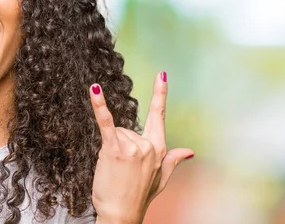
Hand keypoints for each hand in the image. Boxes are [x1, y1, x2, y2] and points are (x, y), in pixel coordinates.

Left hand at [90, 71, 193, 223]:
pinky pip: (105, 122)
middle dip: (120, 144)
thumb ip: (173, 160)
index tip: (161, 75)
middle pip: (127, 129)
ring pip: (115, 133)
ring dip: (110, 148)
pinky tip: (94, 90)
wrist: (121, 215)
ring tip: (114, 170)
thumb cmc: (138, 197)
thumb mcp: (161, 179)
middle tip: (121, 170)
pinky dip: (99, 106)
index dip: (160, 94)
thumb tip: (189, 152)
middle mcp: (148, 145)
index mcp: (159, 149)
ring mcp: (132, 147)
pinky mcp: (114, 149)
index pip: (158, 116)